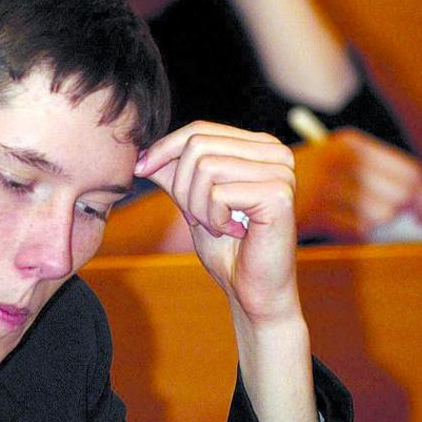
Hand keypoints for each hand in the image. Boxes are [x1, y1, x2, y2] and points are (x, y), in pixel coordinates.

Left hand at [136, 122, 320, 421]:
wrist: (253, 291)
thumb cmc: (227, 247)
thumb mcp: (193, 200)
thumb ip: (175, 172)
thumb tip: (141, 151)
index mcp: (259, 145)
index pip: (200, 130)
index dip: (164, 148)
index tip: (140, 169)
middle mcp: (274, 151)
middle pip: (199, 144)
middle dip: (182, 185)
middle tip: (196, 216)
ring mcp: (281, 170)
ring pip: (206, 166)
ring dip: (197, 204)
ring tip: (216, 225)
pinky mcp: (278, 194)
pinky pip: (219, 193)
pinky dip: (212, 217)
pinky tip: (232, 232)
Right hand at [293, 129, 421, 241]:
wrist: (248, 185)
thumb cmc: (298, 179)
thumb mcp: (333, 161)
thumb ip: (371, 172)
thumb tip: (418, 199)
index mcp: (351, 144)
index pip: (408, 171)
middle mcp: (342, 160)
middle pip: (400, 194)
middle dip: (401, 211)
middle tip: (393, 220)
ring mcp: (328, 184)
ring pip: (380, 215)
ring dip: (371, 223)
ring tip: (350, 217)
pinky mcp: (315, 209)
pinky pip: (356, 231)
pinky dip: (352, 232)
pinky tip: (334, 224)